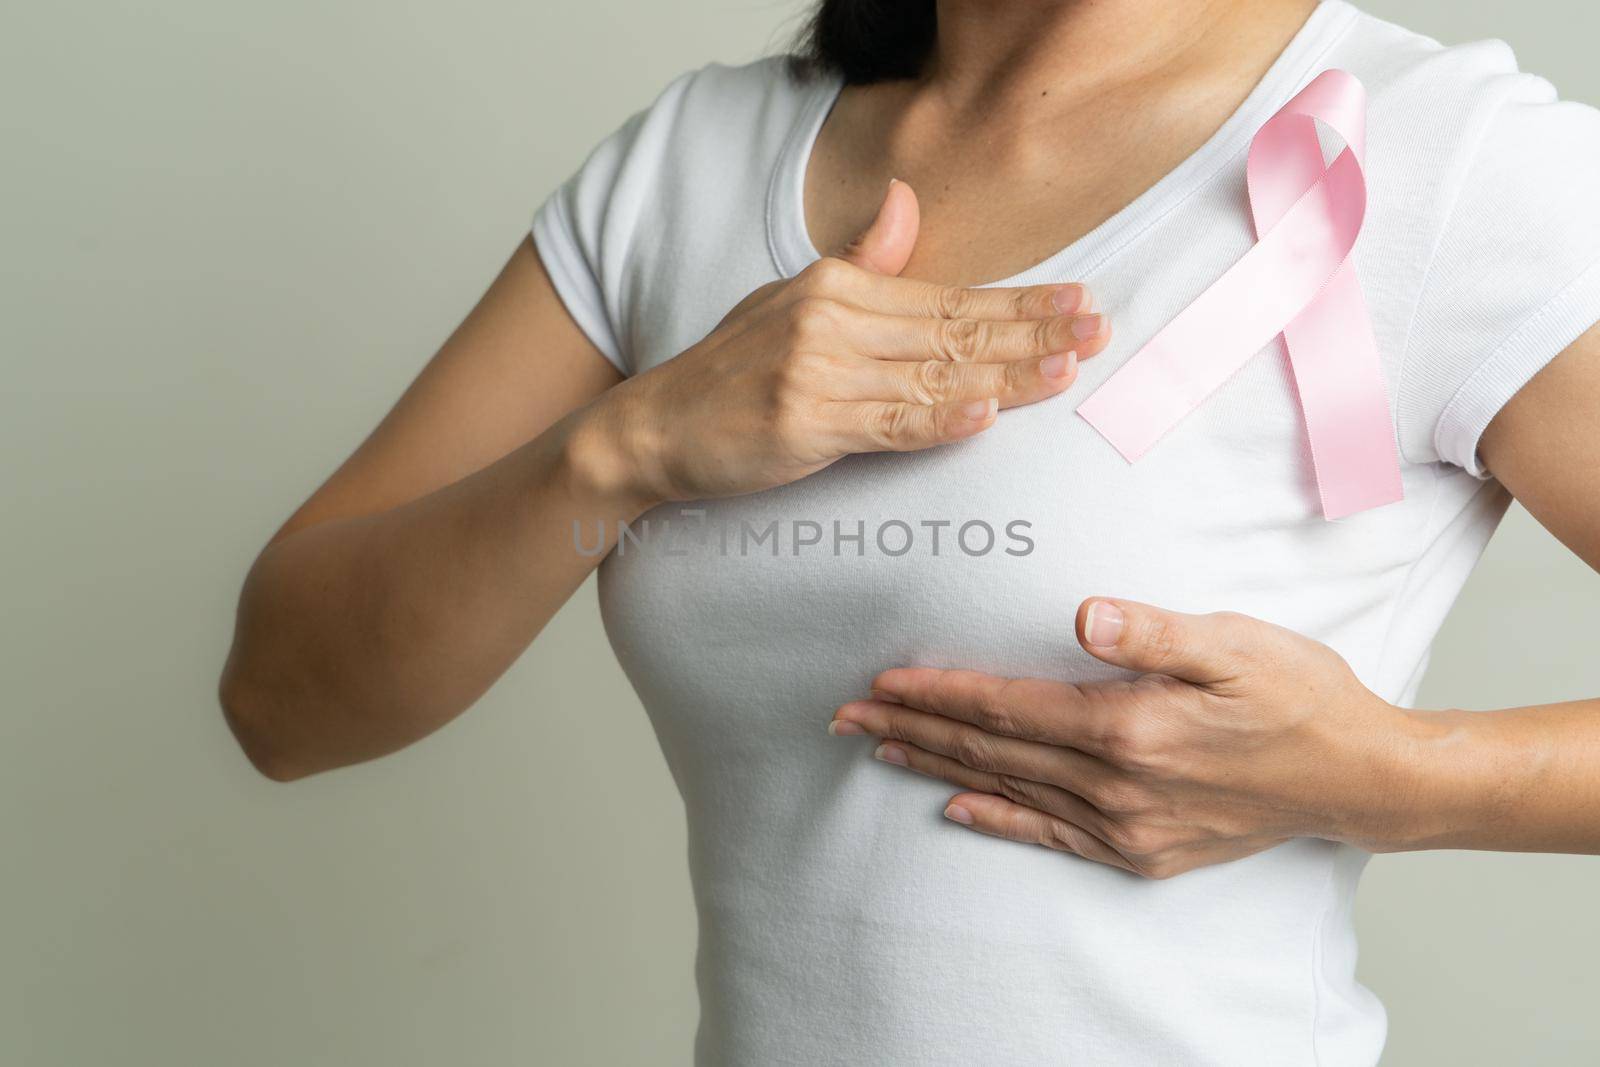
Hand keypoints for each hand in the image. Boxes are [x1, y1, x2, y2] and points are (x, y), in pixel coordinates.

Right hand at [589, 179, 1110, 503]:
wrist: (656, 426)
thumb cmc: (733, 370)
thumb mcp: (794, 299)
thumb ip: (861, 261)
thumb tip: (906, 201)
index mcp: (837, 288)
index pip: (948, 297)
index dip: (1019, 302)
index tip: (1080, 302)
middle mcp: (830, 322)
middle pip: (951, 332)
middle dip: (1032, 332)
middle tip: (1098, 331)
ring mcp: (816, 373)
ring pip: (931, 378)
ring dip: (1003, 377)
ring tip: (1064, 371)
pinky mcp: (802, 425)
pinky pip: (885, 426)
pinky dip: (936, 422)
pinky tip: (982, 418)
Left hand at [829, 599, 1424, 878]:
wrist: (1357, 777)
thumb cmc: (1298, 696)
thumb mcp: (1237, 644)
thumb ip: (1155, 633)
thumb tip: (1085, 615)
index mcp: (1129, 728)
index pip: (1005, 706)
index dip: (938, 692)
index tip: (880, 681)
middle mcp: (1116, 786)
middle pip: (990, 750)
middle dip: (912, 729)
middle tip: (844, 717)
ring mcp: (1126, 826)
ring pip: (1008, 789)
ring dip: (937, 767)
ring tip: (878, 750)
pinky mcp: (1141, 850)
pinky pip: (1050, 834)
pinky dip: (998, 818)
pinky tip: (956, 808)